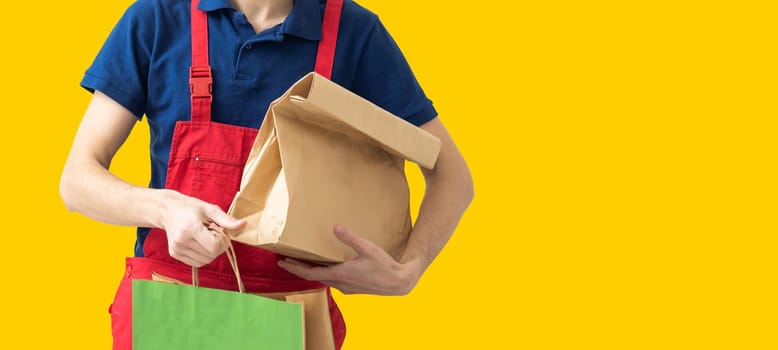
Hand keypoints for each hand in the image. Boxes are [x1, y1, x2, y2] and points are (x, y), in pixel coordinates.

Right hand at [158, 190, 245, 267]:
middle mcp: (181, 241)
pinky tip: (199, 243)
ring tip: (205, 237)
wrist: (167, 209)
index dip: (223, 241)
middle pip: (211, 255)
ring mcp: (176, 249)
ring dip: (211, 252)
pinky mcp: (174, 254)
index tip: (221, 231)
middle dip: (218, 246)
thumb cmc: (190, 207)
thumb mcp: (210, 209)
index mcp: (190, 228)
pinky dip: (203, 256)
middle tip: (214, 233)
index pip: (215, 246)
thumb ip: (227, 220)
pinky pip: (196, 263)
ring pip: (205, 261)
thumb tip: (244, 225)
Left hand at [277, 225, 423, 294]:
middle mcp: (341, 283)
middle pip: (314, 277)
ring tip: (302, 264)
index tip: (282, 263)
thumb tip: (336, 227)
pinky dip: (323, 274)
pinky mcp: (353, 288)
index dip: (295, 268)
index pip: (311, 273)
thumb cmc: (384, 266)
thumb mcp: (367, 248)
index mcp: (341, 274)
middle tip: (285, 262)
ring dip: (311, 272)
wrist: (398, 282)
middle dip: (299, 269)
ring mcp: (347, 288)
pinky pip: (332, 281)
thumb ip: (350, 238)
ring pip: (323, 280)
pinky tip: (325, 268)